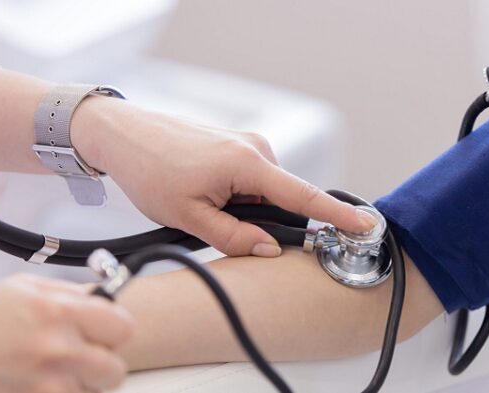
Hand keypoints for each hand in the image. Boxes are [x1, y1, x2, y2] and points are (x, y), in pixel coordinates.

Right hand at [0, 274, 133, 392]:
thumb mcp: (28, 290)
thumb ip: (73, 295)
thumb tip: (108, 300)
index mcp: (60, 314)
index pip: (124, 328)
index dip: (116, 329)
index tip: (106, 330)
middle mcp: (57, 351)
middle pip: (115, 370)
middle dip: (102, 364)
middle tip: (82, 355)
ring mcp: (46, 385)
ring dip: (79, 383)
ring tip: (52, 368)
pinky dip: (60, 392)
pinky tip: (40, 380)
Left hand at [72, 96, 377, 256]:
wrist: (122, 134)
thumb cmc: (151, 170)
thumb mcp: (188, 216)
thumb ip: (234, 236)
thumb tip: (270, 249)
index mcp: (248, 164)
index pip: (302, 197)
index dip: (336, 215)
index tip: (366, 225)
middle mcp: (256, 148)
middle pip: (281, 200)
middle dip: (262, 221)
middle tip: (216, 222)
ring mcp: (248, 144)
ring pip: (264, 193)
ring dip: (244, 208)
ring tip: (200, 203)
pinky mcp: (239, 145)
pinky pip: (253, 180)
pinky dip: (239, 196)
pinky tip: (205, 192)